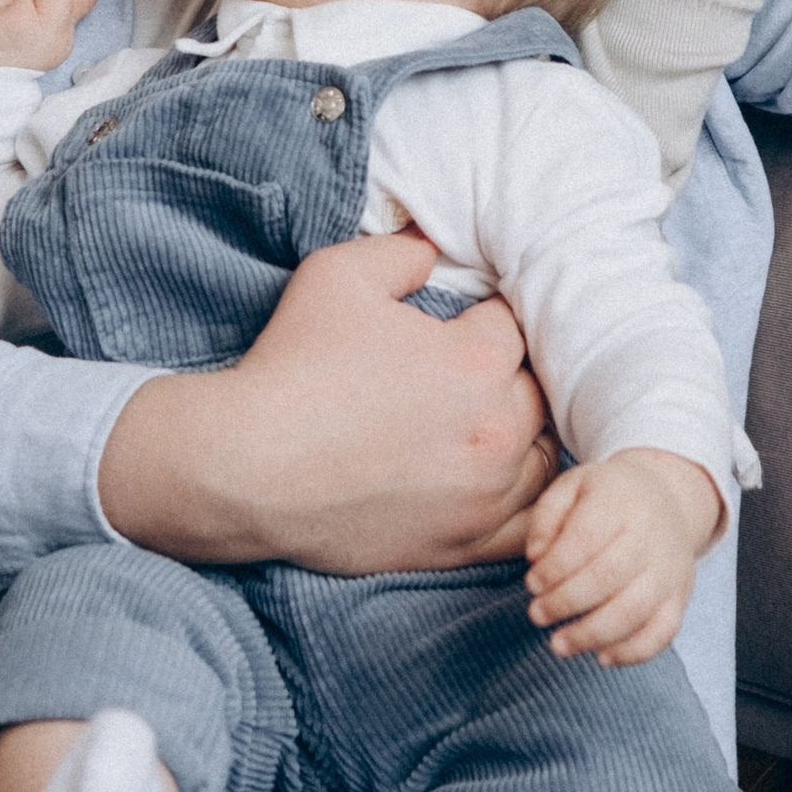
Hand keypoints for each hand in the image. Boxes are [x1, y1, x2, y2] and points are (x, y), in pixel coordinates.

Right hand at [99, 231, 558, 572]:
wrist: (247, 469)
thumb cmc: (291, 368)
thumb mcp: (337, 275)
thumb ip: (402, 251)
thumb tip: (434, 246)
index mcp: (474, 363)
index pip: (511, 325)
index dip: (484, 318)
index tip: (460, 323)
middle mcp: (494, 431)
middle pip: (537, 390)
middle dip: (510, 374)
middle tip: (467, 373)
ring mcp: (483, 496)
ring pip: (544, 456)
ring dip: (523, 434)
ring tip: (484, 424)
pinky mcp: (463, 544)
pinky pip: (528, 521)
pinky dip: (526, 500)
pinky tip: (497, 481)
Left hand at [522, 449, 723, 665]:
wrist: (669, 498)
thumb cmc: (609, 496)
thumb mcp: (573, 486)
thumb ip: (547, 517)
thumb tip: (535, 557)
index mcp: (619, 502)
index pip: (585, 539)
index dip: (555, 568)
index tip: (532, 583)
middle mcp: (650, 537)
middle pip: (608, 577)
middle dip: (566, 602)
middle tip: (537, 615)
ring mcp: (669, 571)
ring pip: (634, 610)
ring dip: (592, 634)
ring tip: (559, 644)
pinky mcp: (680, 597)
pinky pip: (662, 632)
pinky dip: (632, 652)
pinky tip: (601, 656)